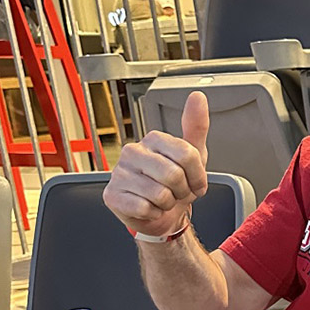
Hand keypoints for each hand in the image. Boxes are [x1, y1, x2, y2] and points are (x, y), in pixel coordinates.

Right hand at [103, 90, 208, 237]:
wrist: (162, 213)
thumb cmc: (176, 183)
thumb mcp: (194, 155)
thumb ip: (196, 126)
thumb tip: (197, 96)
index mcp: (153, 139)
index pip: (187, 155)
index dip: (198, 176)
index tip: (195, 182)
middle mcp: (133, 151)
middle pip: (174, 175)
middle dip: (182, 191)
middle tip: (177, 192)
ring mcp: (119, 172)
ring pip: (160, 194)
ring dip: (168, 203)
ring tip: (163, 199)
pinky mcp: (111, 195)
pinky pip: (145, 208)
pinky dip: (153, 213)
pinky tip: (149, 207)